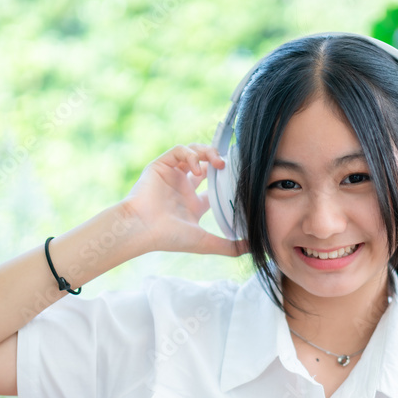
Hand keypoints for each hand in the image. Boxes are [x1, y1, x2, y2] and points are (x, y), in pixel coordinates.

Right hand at [118, 143, 247, 256]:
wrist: (142, 228)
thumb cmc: (169, 237)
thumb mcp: (205, 242)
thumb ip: (230, 247)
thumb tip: (255, 248)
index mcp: (193, 205)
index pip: (214, 188)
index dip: (227, 181)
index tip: (240, 179)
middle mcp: (183, 188)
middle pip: (205, 165)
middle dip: (217, 160)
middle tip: (228, 165)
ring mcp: (172, 176)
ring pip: (193, 153)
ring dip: (206, 153)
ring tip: (217, 162)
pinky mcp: (161, 165)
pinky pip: (178, 150)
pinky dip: (190, 155)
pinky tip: (197, 168)